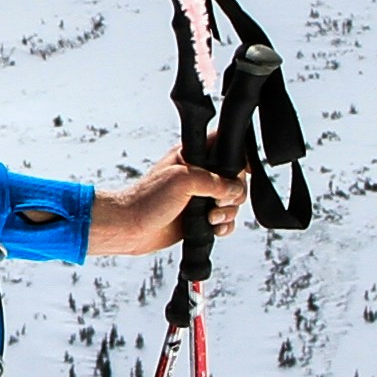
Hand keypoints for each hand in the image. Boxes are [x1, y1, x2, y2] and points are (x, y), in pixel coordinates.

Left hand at [88, 160, 244, 257]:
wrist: (130, 228)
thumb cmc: (147, 199)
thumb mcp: (184, 180)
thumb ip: (215, 181)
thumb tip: (235, 190)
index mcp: (194, 156)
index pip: (225, 147)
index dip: (238, 157)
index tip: (246, 170)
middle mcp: (200, 175)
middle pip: (236, 180)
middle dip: (233, 194)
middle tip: (217, 202)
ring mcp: (201, 197)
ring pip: (232, 202)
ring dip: (228, 213)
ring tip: (210, 218)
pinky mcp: (200, 217)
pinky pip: (225, 220)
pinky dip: (224, 226)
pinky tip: (214, 228)